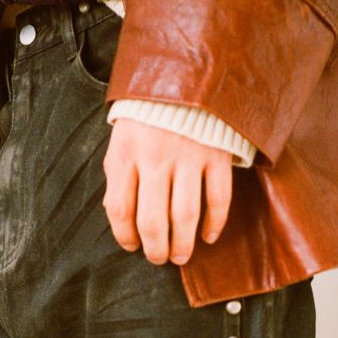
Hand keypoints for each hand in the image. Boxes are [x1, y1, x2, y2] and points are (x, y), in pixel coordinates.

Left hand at [102, 118, 232, 265]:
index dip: (125, 236)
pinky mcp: (216, 155)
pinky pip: (218, 198)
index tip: (132, 246)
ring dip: (183, 244)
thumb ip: (119, 177)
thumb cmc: (147, 118)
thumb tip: (122, 221)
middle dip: (155, 249)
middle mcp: (155, 158)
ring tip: (180, 257)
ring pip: (185, 216)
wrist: (184, 79)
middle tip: (159, 258)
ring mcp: (188, 157)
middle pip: (153, 220)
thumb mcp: (122, 142)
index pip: (120, 209)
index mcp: (125, 154)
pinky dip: (214, 223)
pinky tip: (208, 236)